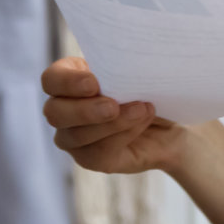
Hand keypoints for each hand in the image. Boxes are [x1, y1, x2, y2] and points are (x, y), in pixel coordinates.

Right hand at [40, 57, 185, 174]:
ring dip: (111, 124)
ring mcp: (74, 137)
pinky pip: (98, 152)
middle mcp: (64, 110)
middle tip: (113, 107)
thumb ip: (124, 68)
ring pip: (75, 136)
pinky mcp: (91, 158)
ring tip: (141, 110)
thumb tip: (128, 65)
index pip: (51, 79)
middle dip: (84, 110)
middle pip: (54, 112)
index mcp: (71, 79)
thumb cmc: (152, 88)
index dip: (67, 82)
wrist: (172, 121)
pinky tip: (142, 122)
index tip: (93, 83)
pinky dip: (123, 135)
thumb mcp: (139, 73)